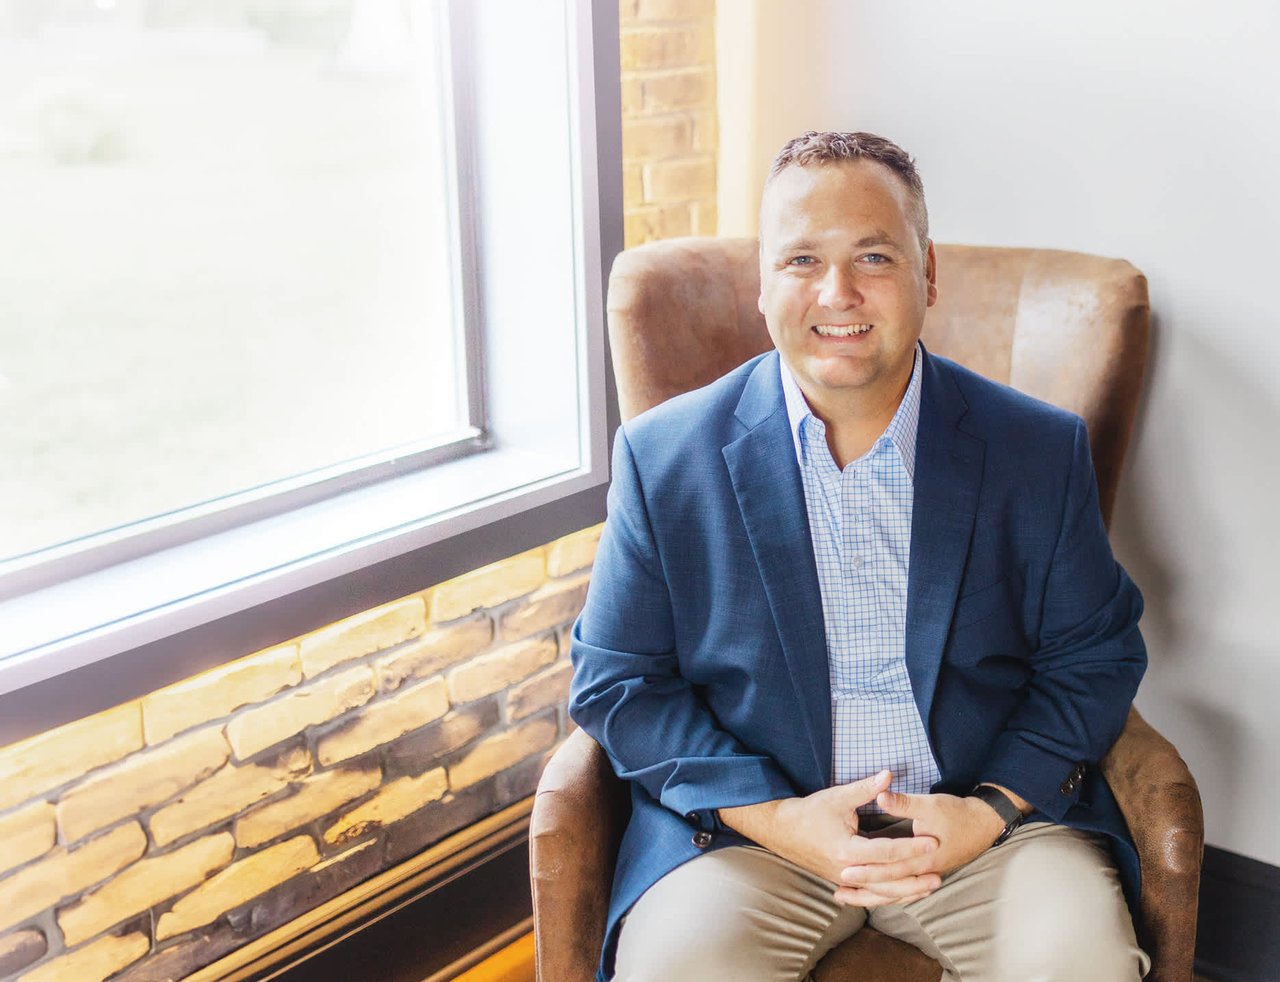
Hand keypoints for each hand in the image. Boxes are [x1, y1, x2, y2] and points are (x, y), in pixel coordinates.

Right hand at [720, 771, 940, 907]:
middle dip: (915, 878)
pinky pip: (870, 894)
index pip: (887, 852)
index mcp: (846, 850)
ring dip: (906, 891)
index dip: (912, 847)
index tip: (933, 842)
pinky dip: (889, 895)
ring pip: (880, 893)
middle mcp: (846, 870)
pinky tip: (905, 895)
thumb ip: (866, 788)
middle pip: (887, 880)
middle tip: (939, 875)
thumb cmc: (810, 812)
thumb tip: (889, 774)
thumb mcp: (838, 797)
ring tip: (929, 887)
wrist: (782, 830)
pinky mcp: (841, 882)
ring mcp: (843, 880)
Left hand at [834, 788, 1011, 902]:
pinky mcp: (929, 873)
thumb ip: (903, 802)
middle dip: (863, 888)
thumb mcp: (930, 804)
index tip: (844, 870)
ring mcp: (928, 874)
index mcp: (923, 857)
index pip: (890, 868)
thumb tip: (880, 796)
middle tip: (838, 889)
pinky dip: (887, 895)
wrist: (985, 823)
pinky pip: (905, 891)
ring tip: (847, 898)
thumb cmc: (958, 813)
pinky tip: (874, 895)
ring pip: (896, 893)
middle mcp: (925, 871)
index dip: (866, 869)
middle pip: (890, 885)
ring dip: (872, 896)